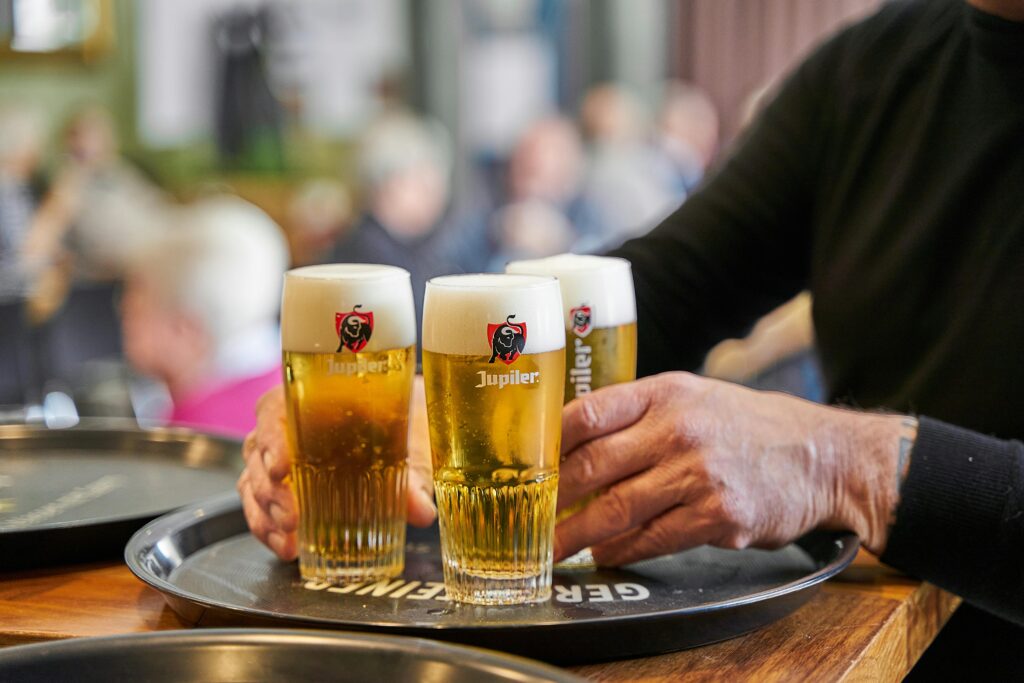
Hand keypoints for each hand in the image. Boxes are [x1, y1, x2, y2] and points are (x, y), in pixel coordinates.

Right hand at [238, 379, 436, 560]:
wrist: (406, 423)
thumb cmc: (400, 419)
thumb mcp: (410, 438)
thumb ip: (414, 474)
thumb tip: (420, 511)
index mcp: (310, 398)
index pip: (274, 410)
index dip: (272, 440)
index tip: (281, 468)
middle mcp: (286, 425)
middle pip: (258, 453)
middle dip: (269, 490)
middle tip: (291, 516)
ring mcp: (278, 457)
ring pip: (252, 482)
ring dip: (265, 514)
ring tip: (289, 540)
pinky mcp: (280, 486)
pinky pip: (260, 506)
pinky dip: (268, 529)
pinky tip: (286, 547)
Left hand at [554, 372, 910, 565]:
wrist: (821, 456)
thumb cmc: (746, 426)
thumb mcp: (692, 397)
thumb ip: (638, 414)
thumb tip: (573, 442)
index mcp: (665, 393)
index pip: (588, 412)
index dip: (548, 441)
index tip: (524, 464)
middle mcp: (678, 428)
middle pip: (592, 465)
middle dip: (552, 496)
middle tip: (525, 516)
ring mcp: (698, 473)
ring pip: (617, 509)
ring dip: (577, 534)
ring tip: (552, 548)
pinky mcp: (718, 516)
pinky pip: (653, 539)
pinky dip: (622, 550)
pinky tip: (605, 553)